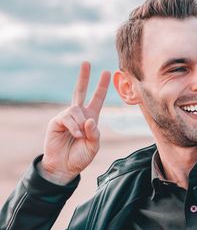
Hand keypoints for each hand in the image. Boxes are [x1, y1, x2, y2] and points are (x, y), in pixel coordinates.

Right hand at [40, 62, 110, 184]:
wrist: (64, 167)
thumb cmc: (80, 157)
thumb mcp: (94, 145)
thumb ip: (95, 133)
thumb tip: (89, 119)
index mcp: (91, 118)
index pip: (97, 99)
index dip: (102, 87)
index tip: (107, 73)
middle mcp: (79, 115)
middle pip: (80, 92)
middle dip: (84, 77)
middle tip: (86, 62)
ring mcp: (66, 117)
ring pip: (77, 111)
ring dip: (80, 124)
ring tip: (79, 136)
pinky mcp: (56, 121)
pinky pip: (67, 118)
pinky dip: (74, 127)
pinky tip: (74, 135)